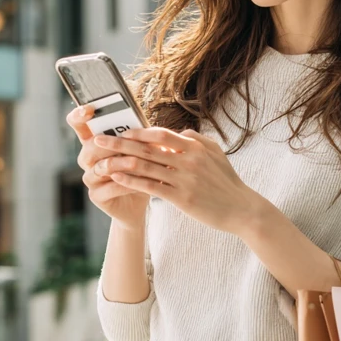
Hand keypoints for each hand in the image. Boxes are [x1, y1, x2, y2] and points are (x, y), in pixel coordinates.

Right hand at [66, 105, 149, 230]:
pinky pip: (109, 188)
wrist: (139, 200)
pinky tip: (140, 183)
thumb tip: (159, 130)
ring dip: (120, 163)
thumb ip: (142, 138)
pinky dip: (126, 184)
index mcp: (94, 141)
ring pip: (101, 167)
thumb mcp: (141, 150)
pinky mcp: (96, 195)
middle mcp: (88, 159)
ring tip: (136, 162)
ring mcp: (90, 178)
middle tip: (124, 140)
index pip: (78, 124)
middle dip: (109, 143)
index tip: (89, 109)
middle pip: (90, 146)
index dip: (78, 115)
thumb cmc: (140, 169)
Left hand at [92, 128, 267, 235]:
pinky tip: (117, 178)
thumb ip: (196, 140)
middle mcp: (188, 160)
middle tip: (99, 139)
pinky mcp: (182, 198)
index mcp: (195, 147)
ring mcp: (184, 179)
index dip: (138, 131)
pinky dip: (132, 181)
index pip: (161, 134)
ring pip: (145, 167)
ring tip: (102, 160)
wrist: (242, 209)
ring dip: (120, 162)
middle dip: (120, 143)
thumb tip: (180, 132)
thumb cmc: (227, 181)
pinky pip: (151, 187)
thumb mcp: (215, 154)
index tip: (121, 130)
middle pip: (147, 148)